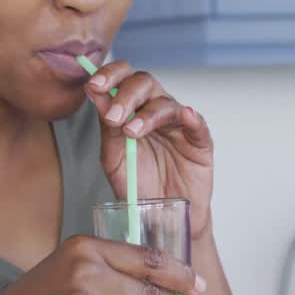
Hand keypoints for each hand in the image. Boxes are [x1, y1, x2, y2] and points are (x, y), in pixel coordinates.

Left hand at [84, 61, 213, 238]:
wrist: (161, 218)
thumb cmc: (139, 186)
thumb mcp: (114, 158)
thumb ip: (107, 127)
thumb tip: (96, 94)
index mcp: (132, 109)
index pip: (123, 79)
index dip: (110, 75)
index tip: (94, 85)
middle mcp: (154, 111)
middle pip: (145, 83)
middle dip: (126, 95)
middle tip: (114, 117)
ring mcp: (178, 125)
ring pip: (166, 103)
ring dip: (148, 114)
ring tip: (133, 131)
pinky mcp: (200, 142)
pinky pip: (199, 125)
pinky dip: (193, 118)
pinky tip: (186, 115)